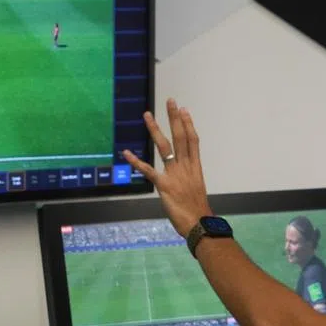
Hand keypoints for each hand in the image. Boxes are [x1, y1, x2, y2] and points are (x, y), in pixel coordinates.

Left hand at [122, 98, 212, 237]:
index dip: (188, 124)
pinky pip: (148, 170)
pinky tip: (126, 152)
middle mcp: (186, 167)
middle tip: (171, 101)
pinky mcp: (164, 185)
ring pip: (165, 147)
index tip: (184, 110)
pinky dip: (136, 161)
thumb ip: (188, 179)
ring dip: (155, 129)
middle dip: (175, 118)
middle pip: (180, 137)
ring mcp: (175, 174)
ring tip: (148, 115)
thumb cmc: (197, 210)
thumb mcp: (195, 189)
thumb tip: (183, 176)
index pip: (193, 141)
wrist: (198, 224)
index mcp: (195, 168)